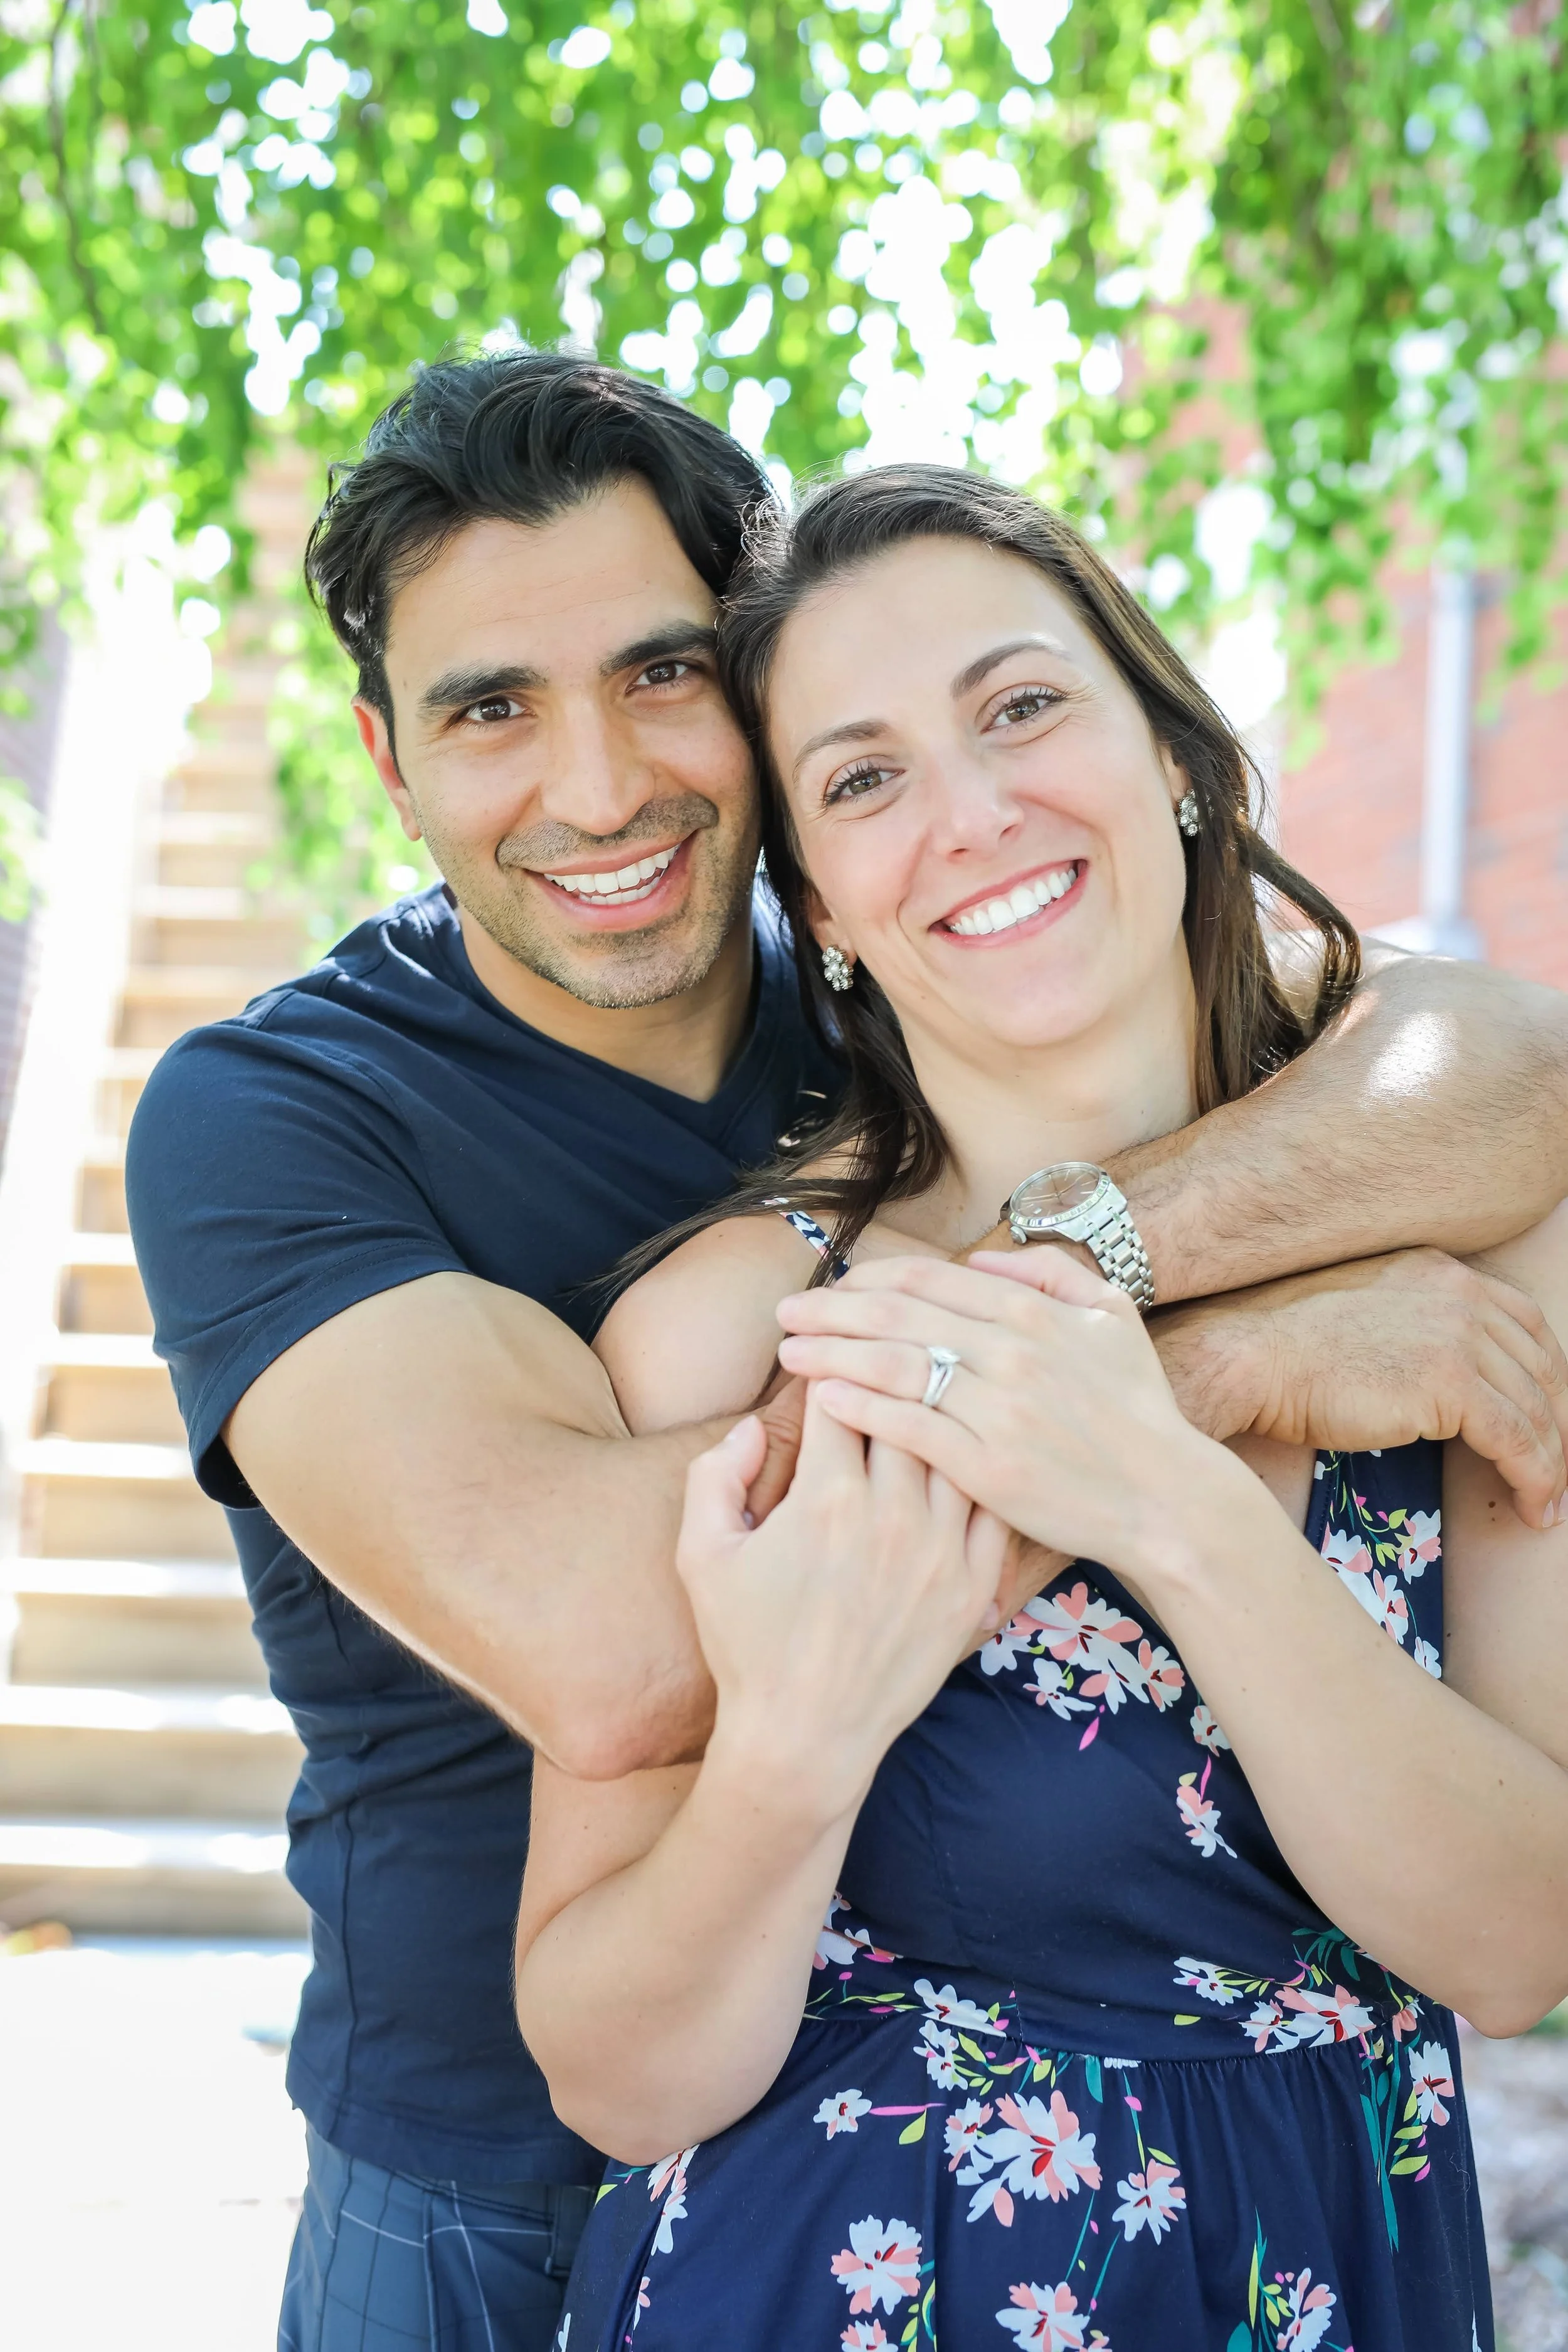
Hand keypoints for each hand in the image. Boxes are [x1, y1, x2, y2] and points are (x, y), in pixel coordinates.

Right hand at [677, 1390, 1007, 1807]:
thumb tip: (749, 1425)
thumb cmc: (746, 1646)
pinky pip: (991, 1504)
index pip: (840, 1393)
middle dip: (889, 1375)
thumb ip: (715, 1476)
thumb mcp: (701, 1556)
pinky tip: (969, 1459)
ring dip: (940, 1416)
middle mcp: (893, 1513)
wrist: (806, 1737)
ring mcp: (942, 1550)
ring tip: (932, 1397)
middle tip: (883, 1356)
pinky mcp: (973, 1585)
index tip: (827, 1347)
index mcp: (826, 1497)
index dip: (832, 1361)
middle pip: (906, 1407)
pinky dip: (981, 1473)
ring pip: (957, 1446)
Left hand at [776, 1250, 1215, 1575]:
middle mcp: (1011, 1352)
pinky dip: (862, 1407)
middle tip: (786, 1311)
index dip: (871, 1277)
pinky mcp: (988, 1468)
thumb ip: (1052, 1272)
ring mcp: (998, 1411)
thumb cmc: (1139, 1410)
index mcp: (1034, 1313)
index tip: (833, 1283)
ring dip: (832, 1352)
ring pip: (895, 1367)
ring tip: (790, 1352)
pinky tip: (824, 1397)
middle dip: (831, 1309)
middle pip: (898, 1317)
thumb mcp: (1113, 1317)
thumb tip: (986, 1256)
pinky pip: (910, 1427)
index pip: (930, 1281)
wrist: (1167, 1499)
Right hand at [1156, 1248, 1567, 1530]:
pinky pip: (1519, 1441)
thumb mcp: (1361, 1316)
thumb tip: (1434, 1383)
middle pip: (1542, 1365)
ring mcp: (1457, 1333)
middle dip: (1557, 1423)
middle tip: (1555, 1469)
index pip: (1523, 1321)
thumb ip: (1410, 1329)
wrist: (1244, 1355)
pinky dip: (1536, 1480)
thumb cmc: (1279, 1347)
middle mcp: (1457, 1292)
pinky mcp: (1451, 1382)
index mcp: (1436, 1270)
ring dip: (1551, 1463)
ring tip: (1546, 1503)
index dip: (1545, 1375)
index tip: (1544, 1416)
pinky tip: (1532, 1508)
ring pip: (1537, 1409)